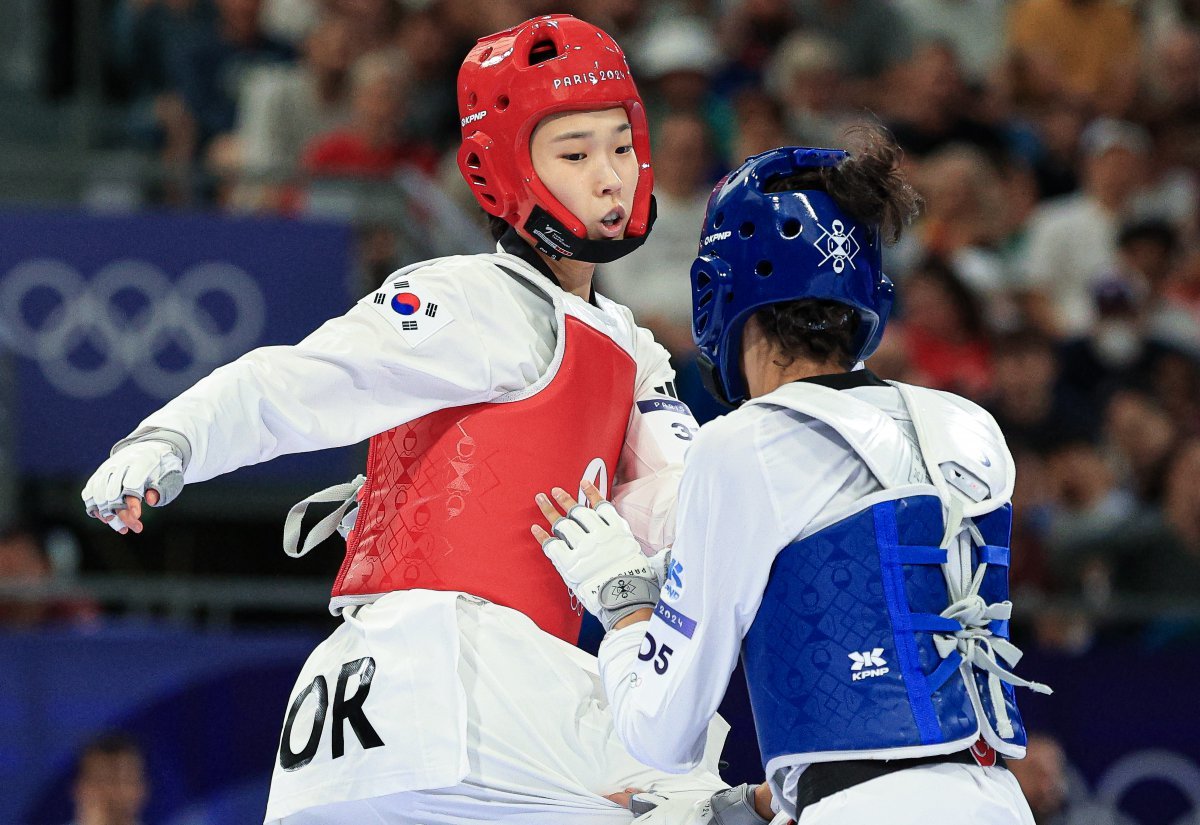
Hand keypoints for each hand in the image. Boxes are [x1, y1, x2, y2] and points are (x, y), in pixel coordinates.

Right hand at [81, 441, 183, 533]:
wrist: (149, 449)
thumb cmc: (163, 468)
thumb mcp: (170, 475)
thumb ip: (163, 488)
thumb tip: (151, 501)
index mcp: (142, 460)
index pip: (132, 483)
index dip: (132, 502)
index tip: (137, 517)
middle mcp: (120, 462)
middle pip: (113, 492)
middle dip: (123, 514)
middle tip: (137, 528)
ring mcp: (107, 467)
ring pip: (98, 494)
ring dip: (107, 515)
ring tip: (122, 528)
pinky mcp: (98, 474)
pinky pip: (89, 493)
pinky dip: (95, 508)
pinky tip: (107, 519)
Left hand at [532, 480, 656, 617]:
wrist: (625, 599)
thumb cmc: (639, 583)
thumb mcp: (648, 560)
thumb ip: (651, 551)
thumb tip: (673, 549)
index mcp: (616, 532)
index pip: (602, 506)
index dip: (591, 493)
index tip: (583, 483)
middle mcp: (598, 535)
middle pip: (578, 512)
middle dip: (564, 499)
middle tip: (555, 491)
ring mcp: (582, 548)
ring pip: (562, 524)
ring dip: (549, 510)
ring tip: (540, 500)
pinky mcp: (569, 563)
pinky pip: (551, 544)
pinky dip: (542, 535)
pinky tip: (535, 527)